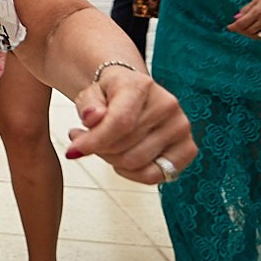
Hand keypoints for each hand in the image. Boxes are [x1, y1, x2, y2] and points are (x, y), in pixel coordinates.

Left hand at [63, 65, 197, 186]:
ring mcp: (181, 127)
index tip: (72, 151)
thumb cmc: (108, 96)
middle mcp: (167, 104)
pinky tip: (119, 161)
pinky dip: (132, 174)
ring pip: (136, 162)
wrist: (134, 95)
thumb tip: (92, 118)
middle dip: (97, 149)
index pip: (119, 122)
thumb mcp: (90, 93)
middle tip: (84, 140)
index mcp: (141, 85)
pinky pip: (156, 175)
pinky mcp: (188, 147)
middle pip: (123, 146)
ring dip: (110, 160)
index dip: (94, 141)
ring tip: (101, 146)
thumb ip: (88, 104)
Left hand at [229, 0, 260, 42]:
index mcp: (258, 12)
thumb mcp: (258, 0)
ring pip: (256, 36)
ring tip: (248, 29)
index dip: (233, 27)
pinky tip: (259, 33)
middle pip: (247, 31)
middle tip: (239, 28)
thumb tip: (236, 18)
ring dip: (250, 34)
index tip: (229, 28)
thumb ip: (246, 9)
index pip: (241, 24)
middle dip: (241, 30)